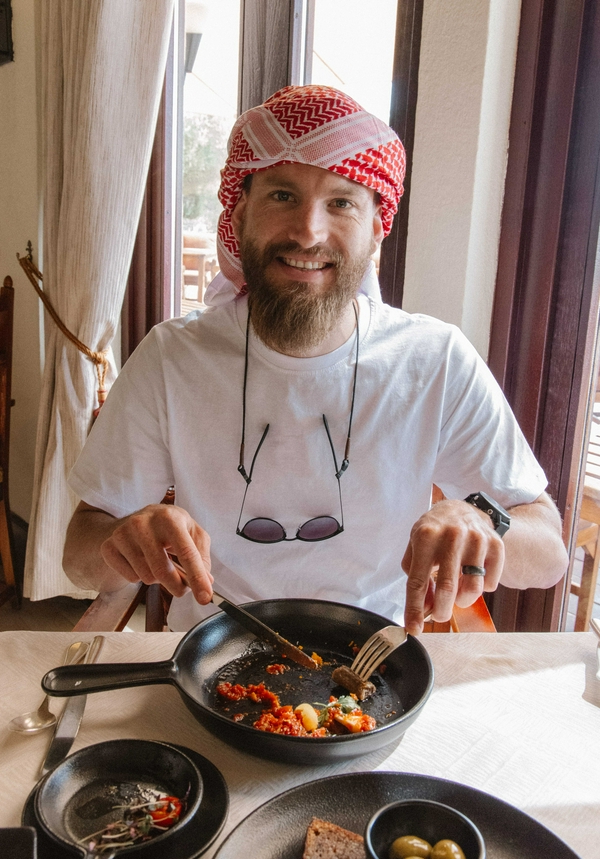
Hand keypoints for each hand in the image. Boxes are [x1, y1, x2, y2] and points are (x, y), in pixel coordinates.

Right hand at [99, 504, 212, 603]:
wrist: (137, 518)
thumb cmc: (170, 527)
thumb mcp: (192, 532)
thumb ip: (201, 556)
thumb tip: (206, 582)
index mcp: (169, 517)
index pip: (186, 553)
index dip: (197, 578)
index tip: (205, 598)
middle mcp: (143, 523)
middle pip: (163, 570)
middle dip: (177, 586)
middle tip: (182, 588)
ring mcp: (123, 534)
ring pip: (146, 577)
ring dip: (158, 579)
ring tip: (159, 563)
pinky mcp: (109, 546)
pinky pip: (130, 578)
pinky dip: (140, 576)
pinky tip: (142, 561)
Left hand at [401, 499, 503, 634]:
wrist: (461, 509)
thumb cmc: (435, 532)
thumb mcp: (416, 547)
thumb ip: (416, 577)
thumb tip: (423, 609)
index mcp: (426, 536)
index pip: (417, 581)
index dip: (414, 609)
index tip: (414, 628)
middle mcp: (452, 536)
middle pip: (447, 588)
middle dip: (441, 612)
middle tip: (439, 616)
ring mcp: (477, 539)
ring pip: (472, 589)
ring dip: (462, 601)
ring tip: (457, 595)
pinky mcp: (496, 545)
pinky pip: (491, 583)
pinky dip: (482, 588)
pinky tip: (473, 577)